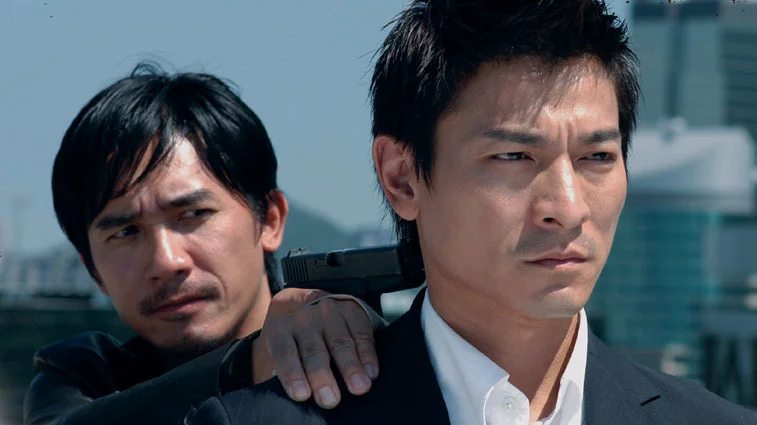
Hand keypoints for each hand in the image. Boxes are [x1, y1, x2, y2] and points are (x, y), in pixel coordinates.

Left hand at [252, 288, 378, 408]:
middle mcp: (303, 317)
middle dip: (322, 376)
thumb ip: (291, 371)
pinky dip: (367, 355)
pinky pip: (361, 333)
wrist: (320, 309)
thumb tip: (302, 397)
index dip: (292, 373)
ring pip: (340, 342)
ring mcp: (329, 311)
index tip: (302, 395)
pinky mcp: (352, 309)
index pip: (284, 353)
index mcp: (281, 329)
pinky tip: (371, 372)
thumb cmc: (301, 344)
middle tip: (331, 399)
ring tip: (359, 388)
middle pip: (312, 349)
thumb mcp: (288, 352)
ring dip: (350, 367)